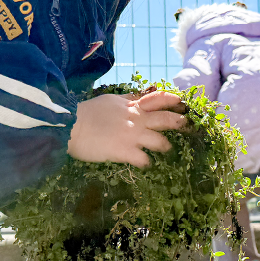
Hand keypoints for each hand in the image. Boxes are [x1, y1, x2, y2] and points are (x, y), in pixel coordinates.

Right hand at [66, 90, 186, 166]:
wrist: (71, 125)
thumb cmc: (88, 112)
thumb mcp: (110, 100)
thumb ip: (127, 99)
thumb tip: (138, 96)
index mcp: (133, 106)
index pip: (159, 99)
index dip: (173, 101)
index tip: (183, 103)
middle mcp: (137, 119)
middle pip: (167, 120)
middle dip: (181, 124)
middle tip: (188, 127)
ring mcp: (133, 136)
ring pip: (160, 142)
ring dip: (165, 146)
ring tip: (166, 150)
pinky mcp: (125, 151)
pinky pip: (144, 159)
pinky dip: (147, 162)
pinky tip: (146, 164)